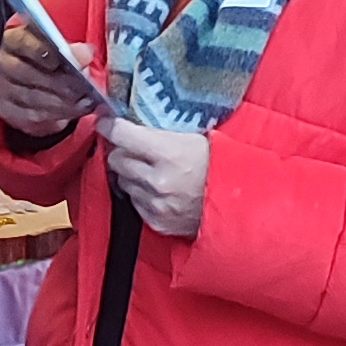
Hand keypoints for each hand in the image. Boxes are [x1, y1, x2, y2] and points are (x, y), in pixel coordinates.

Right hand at [0, 16, 96, 140]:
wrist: (34, 84)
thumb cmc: (48, 61)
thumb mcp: (60, 50)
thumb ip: (72, 50)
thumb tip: (85, 53)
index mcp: (13, 40)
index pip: (21, 41)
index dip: (39, 50)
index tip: (59, 59)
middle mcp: (3, 63)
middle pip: (25, 72)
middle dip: (56, 82)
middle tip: (81, 89)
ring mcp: (2, 89)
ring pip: (30, 97)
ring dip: (60, 102)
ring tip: (83, 103)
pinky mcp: (7, 110)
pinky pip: (30, 115)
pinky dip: (55, 115)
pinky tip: (73, 112)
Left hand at [105, 117, 209, 237]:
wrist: (240, 204)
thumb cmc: (221, 165)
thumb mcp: (196, 138)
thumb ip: (161, 133)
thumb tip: (133, 122)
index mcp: (169, 153)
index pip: (122, 135)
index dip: (109, 126)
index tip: (105, 122)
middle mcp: (158, 181)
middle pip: (117, 159)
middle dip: (121, 151)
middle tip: (131, 147)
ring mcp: (156, 205)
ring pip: (122, 182)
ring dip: (130, 174)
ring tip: (148, 169)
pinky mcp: (157, 222)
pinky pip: (135, 203)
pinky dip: (141, 194)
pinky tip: (156, 189)